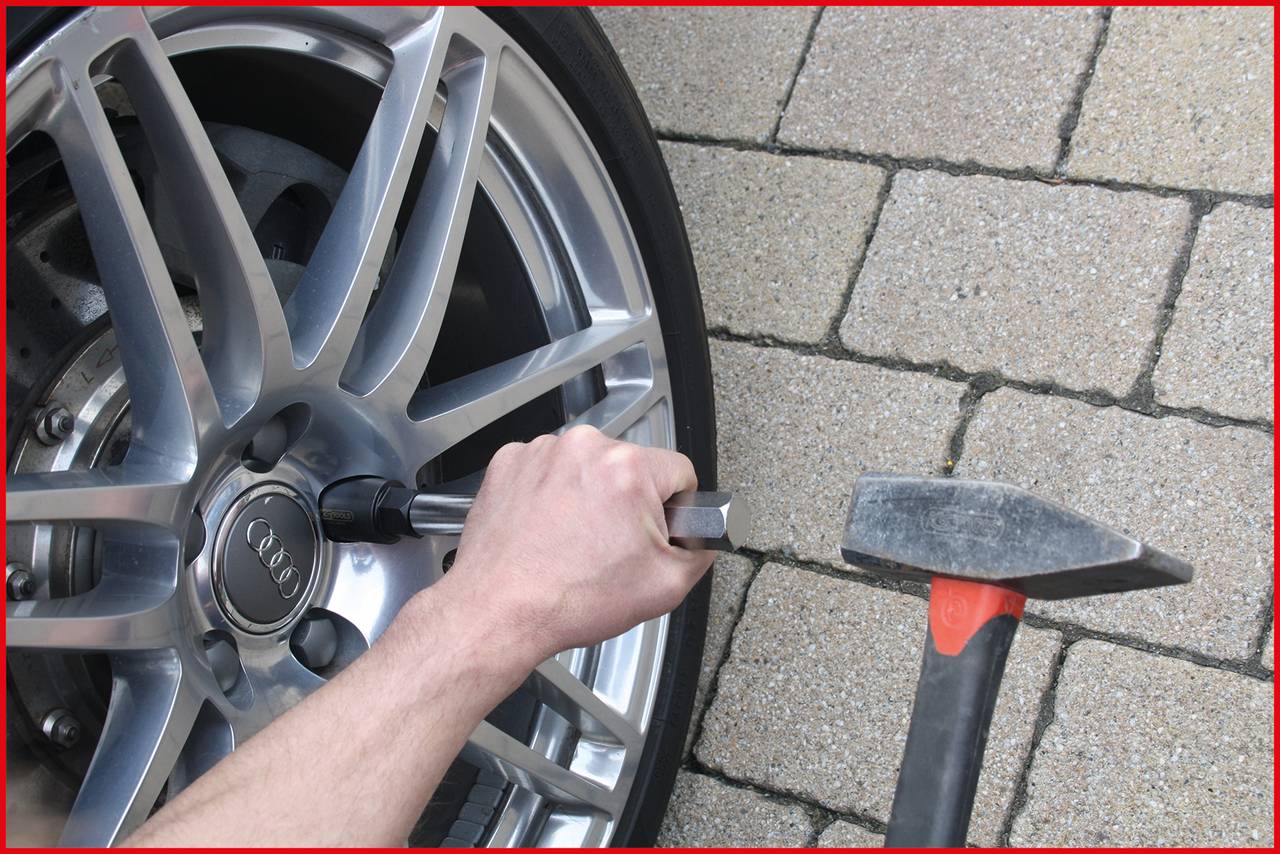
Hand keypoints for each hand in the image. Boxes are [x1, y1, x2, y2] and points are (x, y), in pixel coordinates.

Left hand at [440, 426, 713, 666]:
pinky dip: (551, 495)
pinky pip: (548, 470)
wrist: (497, 611)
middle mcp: (583, 448)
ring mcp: (541, 452)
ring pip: (587, 468)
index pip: (679, 471)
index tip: (658, 529)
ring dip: (588, 496)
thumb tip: (706, 538)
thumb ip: (701, 552)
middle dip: (628, 502)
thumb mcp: (665, 587)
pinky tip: (548, 531)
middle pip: (630, 467)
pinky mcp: (510, 462)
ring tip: (573, 542)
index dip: (677, 507)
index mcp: (628, 469)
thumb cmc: (567, 599)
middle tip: (610, 547)